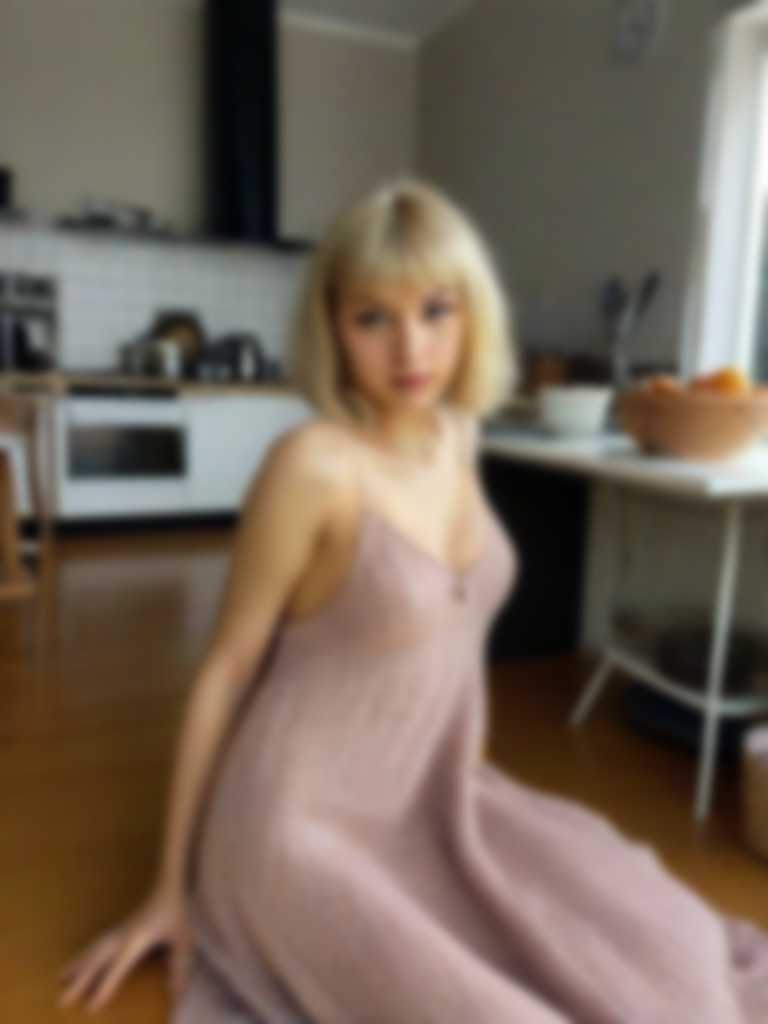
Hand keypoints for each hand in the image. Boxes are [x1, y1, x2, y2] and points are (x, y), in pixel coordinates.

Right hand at [57, 886, 192, 1012]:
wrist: (168, 885)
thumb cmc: (176, 911)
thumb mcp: (183, 939)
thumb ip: (180, 966)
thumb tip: (176, 995)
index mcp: (136, 940)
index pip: (117, 968)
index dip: (105, 987)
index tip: (92, 1007)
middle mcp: (122, 936)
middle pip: (96, 960)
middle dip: (80, 980)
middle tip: (62, 1000)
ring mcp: (118, 930)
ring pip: (93, 949)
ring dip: (76, 964)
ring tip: (59, 977)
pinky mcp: (119, 927)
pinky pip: (97, 942)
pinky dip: (84, 952)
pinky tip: (79, 959)